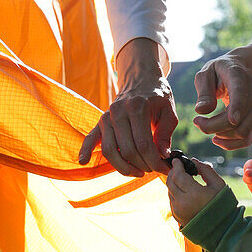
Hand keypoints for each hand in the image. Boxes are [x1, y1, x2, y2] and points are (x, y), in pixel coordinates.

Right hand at [78, 38, 176, 176]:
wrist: (141, 79)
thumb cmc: (157, 97)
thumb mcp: (169, 111)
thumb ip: (166, 134)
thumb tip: (163, 155)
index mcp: (137, 108)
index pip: (143, 144)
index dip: (154, 161)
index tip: (163, 169)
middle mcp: (118, 112)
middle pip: (128, 150)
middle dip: (143, 165)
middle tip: (153, 169)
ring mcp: (107, 117)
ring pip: (110, 150)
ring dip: (124, 167)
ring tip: (138, 172)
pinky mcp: (100, 122)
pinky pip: (91, 138)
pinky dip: (85, 150)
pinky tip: (83, 161)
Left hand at [166, 157, 225, 226]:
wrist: (221, 229)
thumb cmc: (222, 205)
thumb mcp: (218, 184)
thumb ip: (205, 170)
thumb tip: (193, 161)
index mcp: (194, 194)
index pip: (178, 175)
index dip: (176, 166)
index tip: (177, 160)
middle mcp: (183, 203)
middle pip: (170, 182)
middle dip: (173, 172)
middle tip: (178, 167)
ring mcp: (178, 211)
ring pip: (169, 191)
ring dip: (173, 182)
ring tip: (181, 178)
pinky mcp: (177, 217)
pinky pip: (172, 200)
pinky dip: (174, 193)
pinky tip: (183, 190)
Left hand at [193, 44, 251, 149]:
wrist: (238, 72)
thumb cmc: (218, 73)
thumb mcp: (206, 74)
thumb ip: (204, 91)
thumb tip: (202, 111)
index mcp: (239, 77)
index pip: (241, 94)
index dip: (238, 107)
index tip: (232, 120)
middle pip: (239, 119)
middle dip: (214, 126)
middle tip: (197, 121)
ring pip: (243, 132)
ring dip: (222, 136)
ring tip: (205, 127)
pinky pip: (247, 139)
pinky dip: (231, 144)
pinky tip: (217, 139)